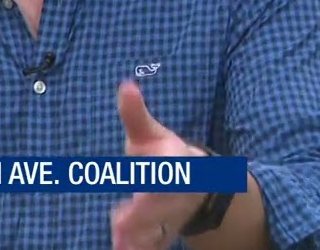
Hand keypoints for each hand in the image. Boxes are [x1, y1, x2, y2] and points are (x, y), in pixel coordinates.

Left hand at [110, 80, 208, 249]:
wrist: (198, 185)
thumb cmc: (164, 154)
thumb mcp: (150, 133)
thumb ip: (135, 115)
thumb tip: (125, 85)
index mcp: (176, 163)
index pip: (168, 169)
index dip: (158, 173)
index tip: (143, 176)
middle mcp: (178, 192)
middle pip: (161, 205)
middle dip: (143, 214)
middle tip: (121, 222)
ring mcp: (172, 215)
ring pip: (159, 229)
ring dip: (141, 238)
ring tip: (121, 246)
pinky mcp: (164, 232)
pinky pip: (156, 244)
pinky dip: (143, 249)